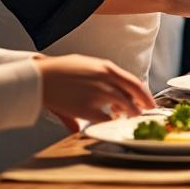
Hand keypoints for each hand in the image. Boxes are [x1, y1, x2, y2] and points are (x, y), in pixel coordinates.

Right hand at [34, 54, 154, 131]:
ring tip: (128, 119)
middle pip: (133, 96)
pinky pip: (106, 119)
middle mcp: (106, 80)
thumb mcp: (84, 65)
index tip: (149, 102)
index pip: (134, 83)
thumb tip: (108, 88)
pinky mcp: (88, 108)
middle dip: (141, 107)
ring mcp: (98, 94)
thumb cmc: (60, 70)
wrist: (40, 77)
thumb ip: (99, 77)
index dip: (145, 94)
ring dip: (129, 115)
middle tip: (143, 114)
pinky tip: (110, 123)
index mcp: (107, 68)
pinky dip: (111, 123)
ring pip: (125, 108)